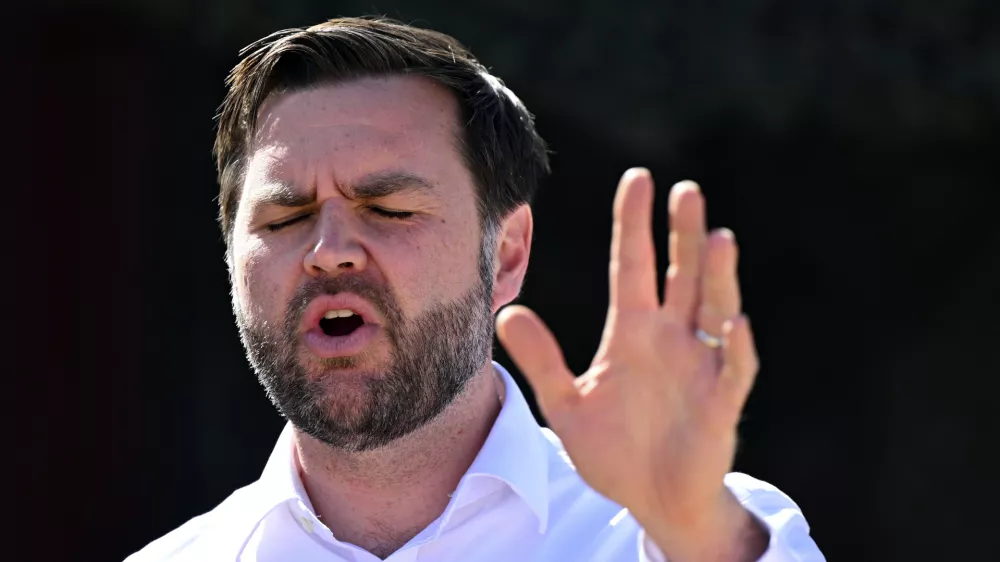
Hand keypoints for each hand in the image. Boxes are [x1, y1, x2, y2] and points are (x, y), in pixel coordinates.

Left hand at [496, 168, 762, 560]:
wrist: (652, 500)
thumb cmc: (615, 451)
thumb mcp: (567, 405)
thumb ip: (541, 361)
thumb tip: (508, 313)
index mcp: (633, 333)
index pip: (633, 266)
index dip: (634, 224)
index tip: (638, 180)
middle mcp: (671, 339)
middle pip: (680, 275)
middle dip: (683, 234)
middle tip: (685, 190)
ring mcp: (699, 368)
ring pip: (713, 310)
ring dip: (717, 277)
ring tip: (717, 238)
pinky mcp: (720, 405)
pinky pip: (733, 371)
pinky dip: (736, 348)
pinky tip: (735, 324)